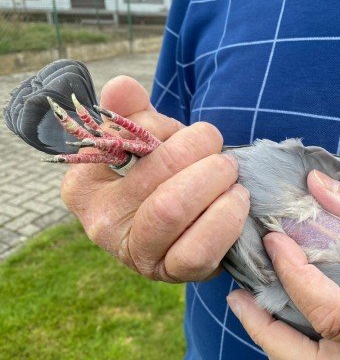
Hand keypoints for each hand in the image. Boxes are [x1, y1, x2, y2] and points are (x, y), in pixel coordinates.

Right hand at [61, 76, 249, 281]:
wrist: (184, 213)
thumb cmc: (161, 169)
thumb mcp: (144, 136)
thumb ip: (132, 110)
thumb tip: (123, 86)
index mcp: (84, 188)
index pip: (117, 143)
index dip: (155, 127)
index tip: (176, 129)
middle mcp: (103, 226)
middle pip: (144, 166)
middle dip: (197, 152)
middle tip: (216, 146)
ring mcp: (140, 256)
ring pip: (174, 210)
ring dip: (214, 181)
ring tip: (229, 172)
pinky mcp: (176, 273)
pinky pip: (201, 249)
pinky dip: (227, 216)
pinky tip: (236, 199)